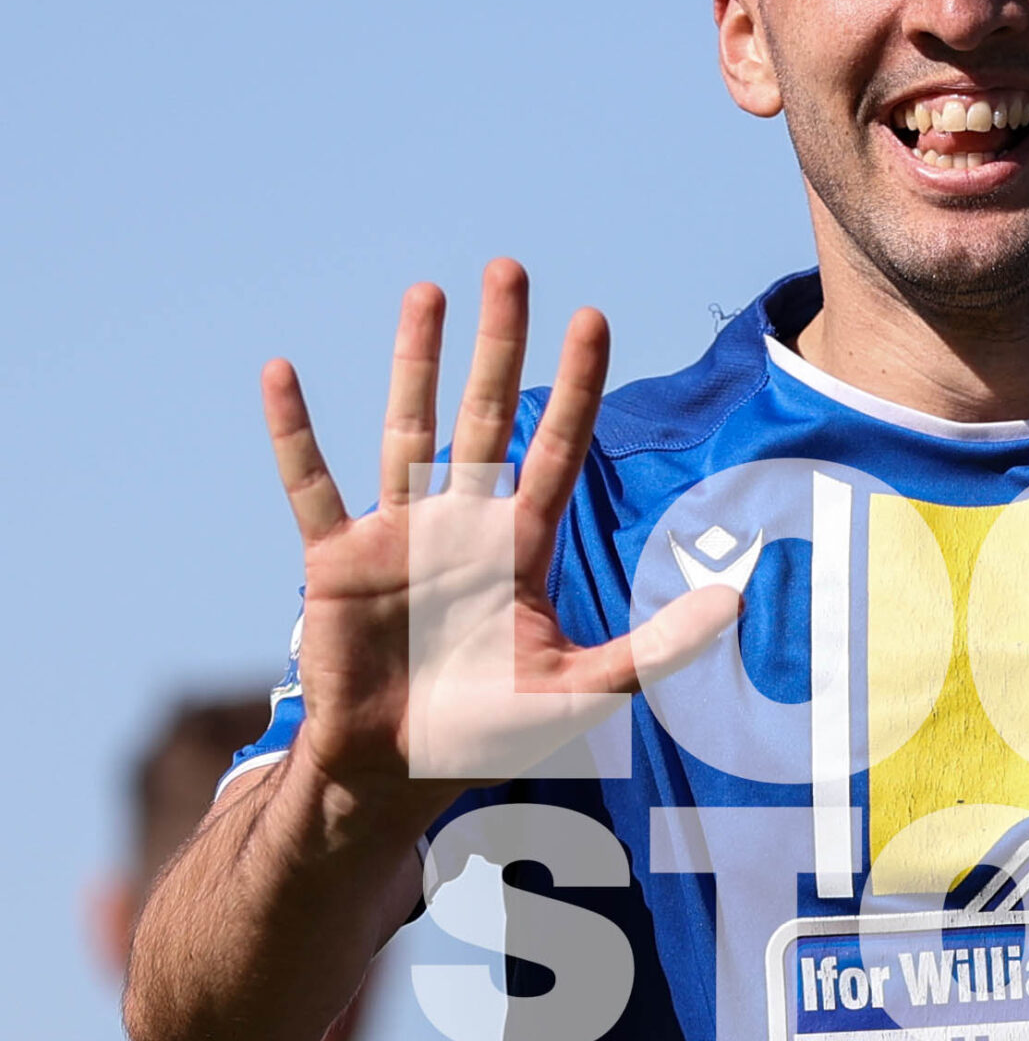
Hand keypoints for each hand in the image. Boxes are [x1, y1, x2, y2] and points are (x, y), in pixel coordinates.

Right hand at [262, 260, 739, 812]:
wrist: (399, 771)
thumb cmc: (489, 732)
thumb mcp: (585, 691)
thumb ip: (658, 646)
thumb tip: (737, 600)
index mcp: (518, 547)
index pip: (556, 450)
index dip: (577, 388)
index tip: (594, 318)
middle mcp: (460, 525)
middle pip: (486, 416)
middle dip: (500, 345)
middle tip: (511, 269)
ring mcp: (396, 535)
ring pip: (407, 430)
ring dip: (415, 363)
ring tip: (427, 293)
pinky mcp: (337, 560)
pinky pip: (311, 485)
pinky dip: (294, 433)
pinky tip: (280, 373)